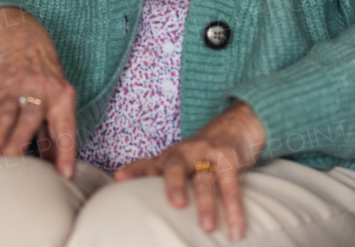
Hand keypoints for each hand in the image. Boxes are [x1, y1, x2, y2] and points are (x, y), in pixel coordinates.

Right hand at [0, 8, 77, 177]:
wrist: (17, 33)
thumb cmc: (40, 66)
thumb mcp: (56, 94)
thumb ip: (53, 128)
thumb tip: (54, 161)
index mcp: (61, 95)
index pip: (65, 127)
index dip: (65, 152)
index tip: (65, 174)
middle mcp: (39, 90)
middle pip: (30, 121)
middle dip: (22, 146)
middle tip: (17, 169)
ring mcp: (16, 87)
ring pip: (7, 118)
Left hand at [114, 100, 266, 240]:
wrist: (234, 124)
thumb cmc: (200, 153)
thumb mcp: (178, 161)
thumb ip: (159, 175)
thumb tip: (132, 200)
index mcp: (170, 157)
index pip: (148, 164)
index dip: (134, 171)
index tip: (118, 179)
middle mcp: (185, 154)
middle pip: (175, 167)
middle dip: (174, 185)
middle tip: (176, 205)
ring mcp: (208, 154)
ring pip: (205, 180)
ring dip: (206, 204)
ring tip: (206, 228)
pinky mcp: (229, 160)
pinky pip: (231, 186)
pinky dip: (234, 209)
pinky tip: (235, 230)